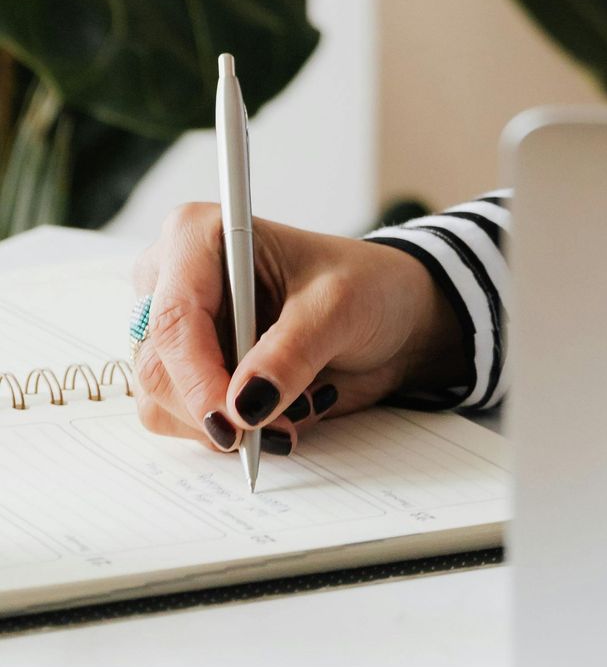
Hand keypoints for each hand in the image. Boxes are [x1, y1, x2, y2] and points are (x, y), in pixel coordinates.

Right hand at [128, 205, 466, 453]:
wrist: (388, 314)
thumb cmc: (365, 286)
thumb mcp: (340, 307)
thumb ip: (293, 351)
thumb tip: (244, 403)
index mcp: (200, 236)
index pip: (174, 315)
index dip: (198, 375)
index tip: (236, 420)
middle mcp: (173, 280)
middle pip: (158, 365)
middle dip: (218, 407)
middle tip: (282, 422)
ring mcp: (176, 330)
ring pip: (160, 401)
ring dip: (227, 424)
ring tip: (293, 408)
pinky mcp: (185, 370)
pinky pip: (178, 421)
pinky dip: (228, 431)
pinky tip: (278, 411)